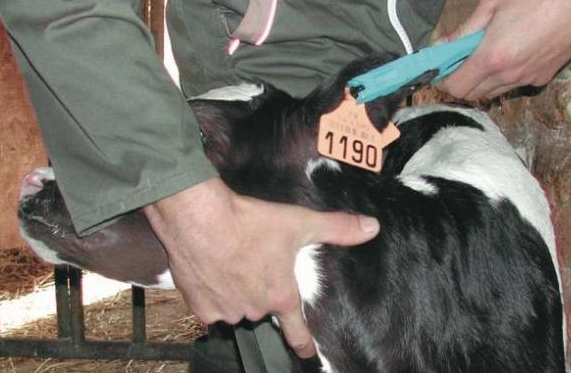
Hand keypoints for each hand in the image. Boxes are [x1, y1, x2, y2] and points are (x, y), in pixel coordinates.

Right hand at [142, 177, 379, 357]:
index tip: (307, 353)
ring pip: (236, 307)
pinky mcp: (200, 307)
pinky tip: (213, 271)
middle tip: (255, 264)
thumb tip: (371, 227)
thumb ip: (337, 228)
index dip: (304, 344)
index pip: (297, 332)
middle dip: (260, 292)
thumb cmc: (248, 222)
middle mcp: (255, 308)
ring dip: (236, 293)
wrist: (199, 218)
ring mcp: (226, 311)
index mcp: (281, 295)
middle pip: (262, 309)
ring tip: (233, 263)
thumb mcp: (299, 222)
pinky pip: (210, 307)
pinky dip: (212, 294)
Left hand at [435, 0, 570, 103]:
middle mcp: (508, 75)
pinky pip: (513, 87)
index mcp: (492, 57)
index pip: (457, 88)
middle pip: (472, 95)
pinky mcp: (541, 79)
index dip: (445, 81)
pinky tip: (510, 58)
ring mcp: (526, 80)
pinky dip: (504, 79)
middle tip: (462, 63)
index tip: (444, 69)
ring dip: (482, 82)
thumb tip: (442, 45)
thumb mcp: (491, 4)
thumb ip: (463, 30)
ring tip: (487, 58)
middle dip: (462, 82)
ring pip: (492, 94)